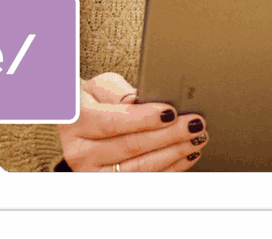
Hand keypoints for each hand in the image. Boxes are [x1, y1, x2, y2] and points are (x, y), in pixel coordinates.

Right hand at [58, 72, 208, 171]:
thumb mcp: (99, 88)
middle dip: (168, 135)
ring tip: (196, 138)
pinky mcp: (108, 182)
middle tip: (194, 124)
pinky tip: (186, 155)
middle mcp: (79, 152)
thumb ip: (119, 92)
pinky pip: (143, 178)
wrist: (77, 124)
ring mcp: (93, 172)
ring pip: (138, 167)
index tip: (170, 112)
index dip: (142, 118)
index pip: (110, 122)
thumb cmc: (93, 101)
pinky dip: (169, 167)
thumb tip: (141, 98)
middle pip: (129, 146)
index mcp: (75, 122)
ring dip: (173, 153)